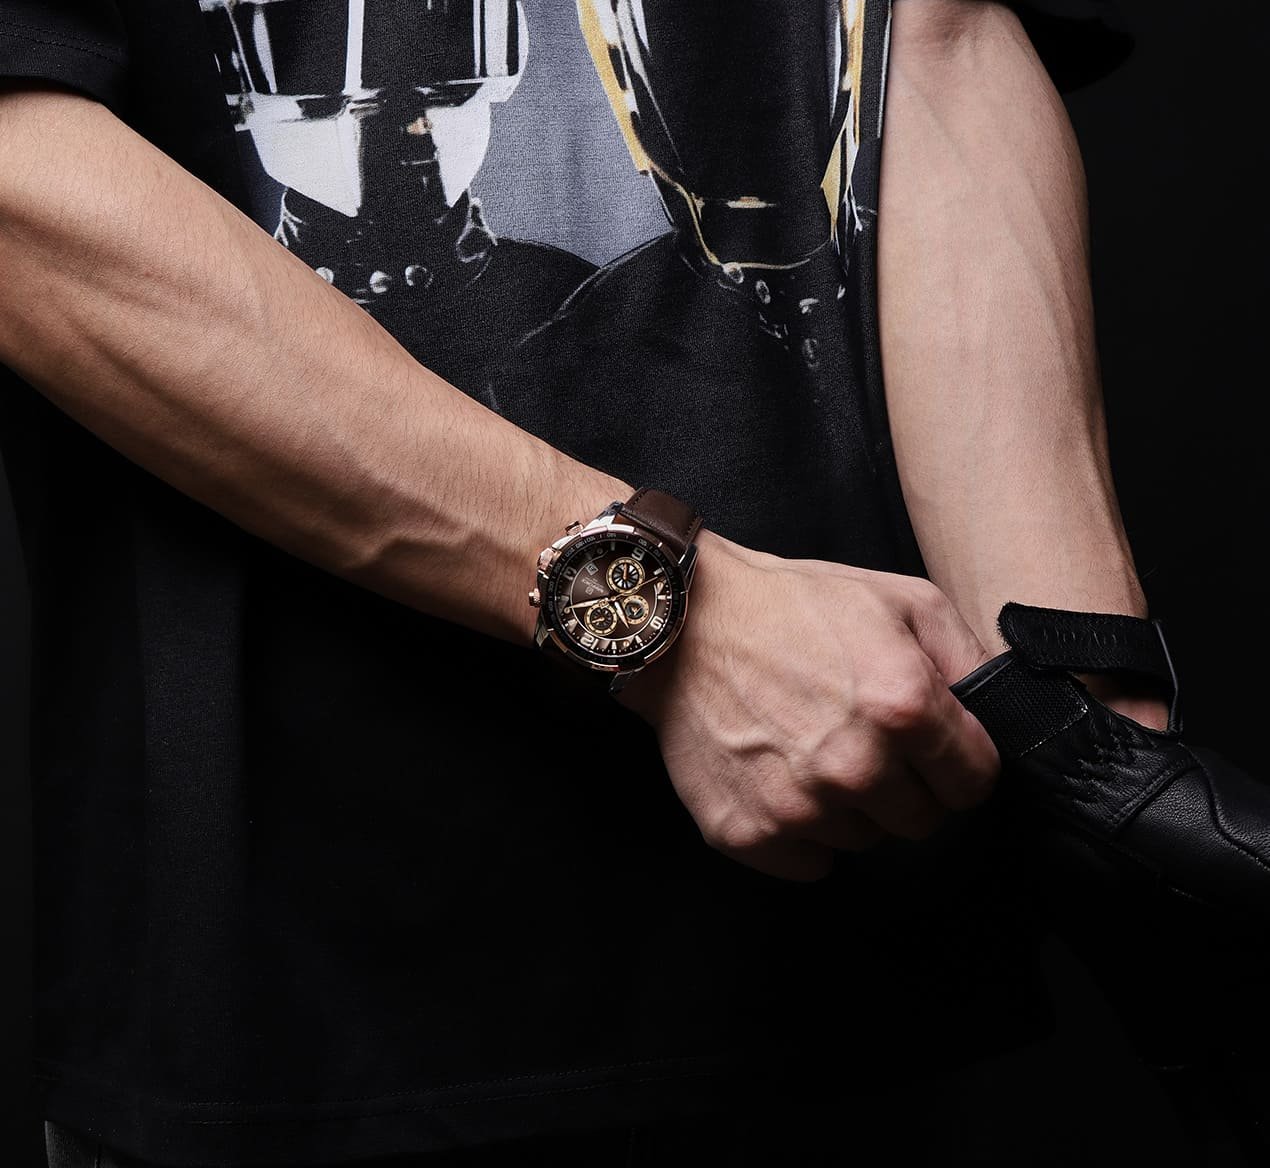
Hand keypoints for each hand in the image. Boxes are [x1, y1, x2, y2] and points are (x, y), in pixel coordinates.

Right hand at [618, 530, 999, 880]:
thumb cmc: (793, 605)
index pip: (975, 783)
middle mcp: (855, 767)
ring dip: (849, 807)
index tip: (930, 746)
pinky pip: (809, 862)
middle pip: (922, 821)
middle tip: (861, 738)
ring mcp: (797, 807)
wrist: (685, 624)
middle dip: (905, 785)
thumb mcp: (900, 599)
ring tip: (810, 748)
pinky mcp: (747, 832)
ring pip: (863, 841)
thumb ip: (967, 655)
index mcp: (904, 706)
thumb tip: (1003, 709)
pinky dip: (802, 832)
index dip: (957, 762)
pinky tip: (780, 778)